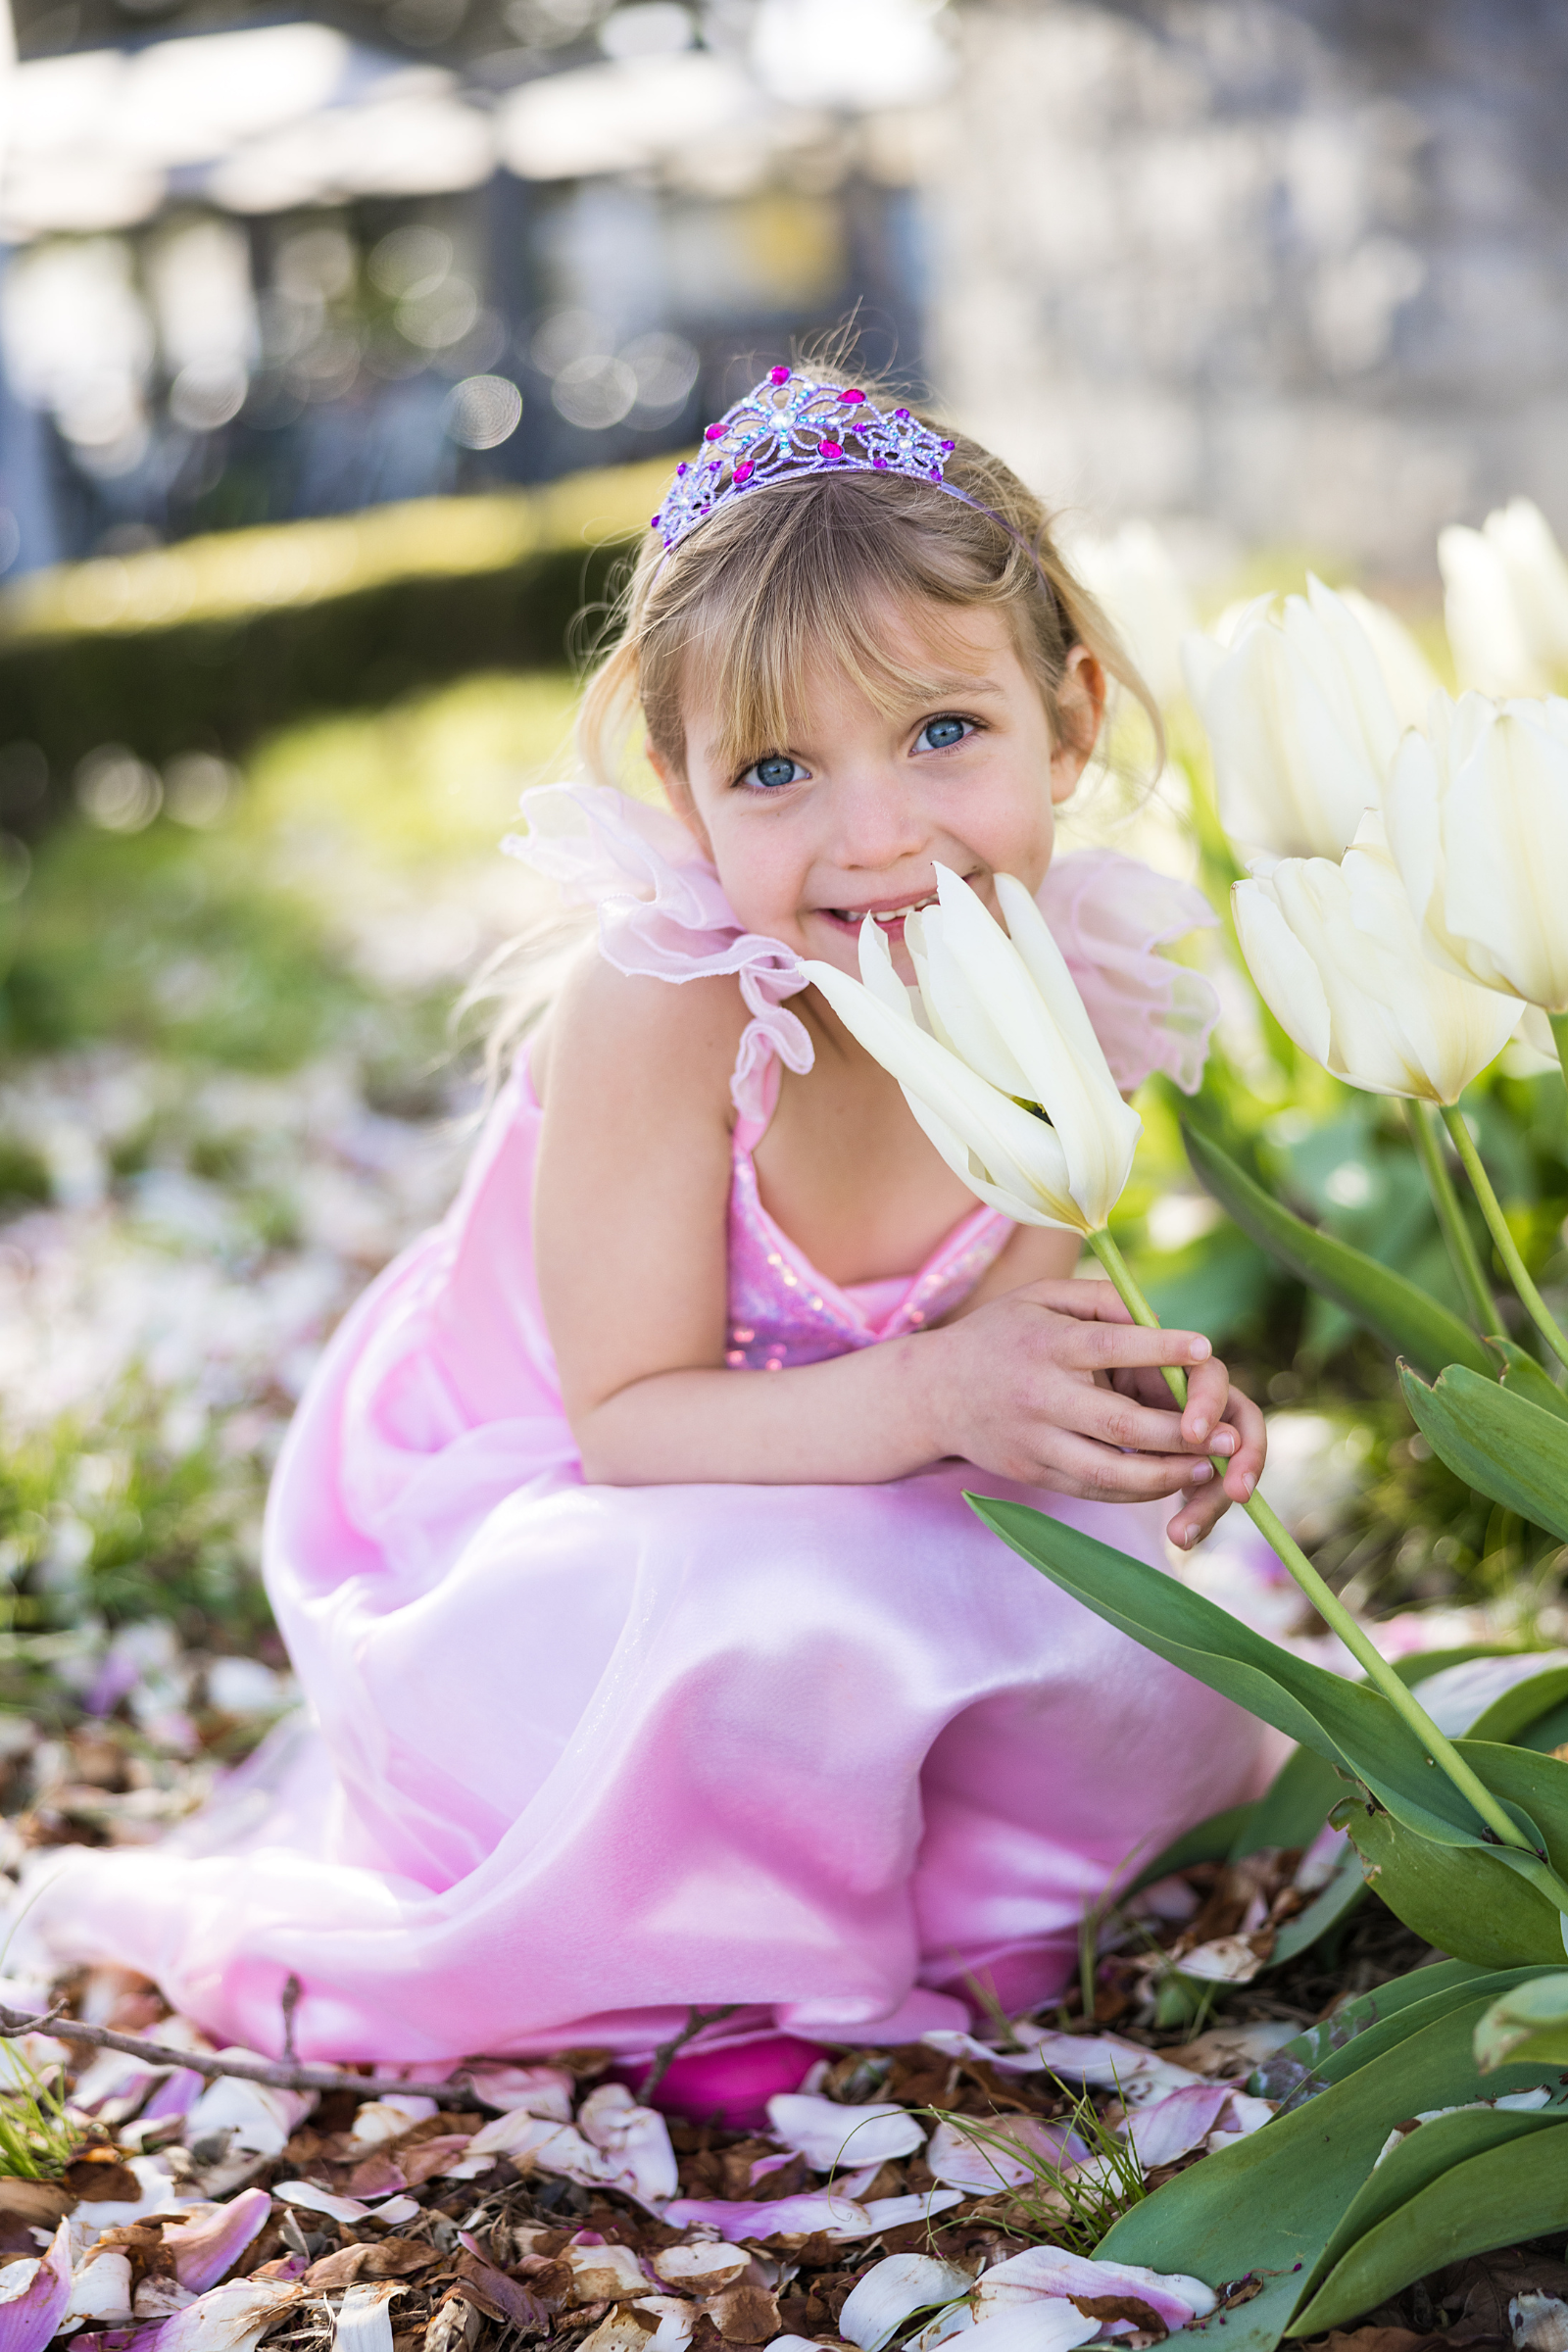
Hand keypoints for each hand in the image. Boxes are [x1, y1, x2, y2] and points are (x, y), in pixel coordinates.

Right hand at [922, 1279, 1265, 1543]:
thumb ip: (1099, 1301)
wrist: (933, 1392)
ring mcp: (1034, 1440)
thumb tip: (1157, 1317)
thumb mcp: (1040, 1298)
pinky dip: (1134, 1490)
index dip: (1160, 1348)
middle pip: (1121, 1423)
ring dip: (1166, 1475)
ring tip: (1206, 1468)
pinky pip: (1092, 1488)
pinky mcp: (1032, 1472)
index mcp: (1045, 1344)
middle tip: (1229, 1436)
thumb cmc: (1001, 1334)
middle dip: (1182, 1434)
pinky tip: (1167, 1480)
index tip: (1205, 1349)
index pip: (1109, 1345)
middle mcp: (1039, 1395)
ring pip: (1109, 1470)